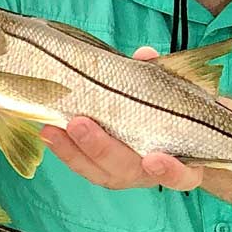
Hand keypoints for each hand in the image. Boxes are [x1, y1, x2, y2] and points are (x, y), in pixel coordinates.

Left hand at [40, 47, 204, 191]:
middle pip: (127, 170)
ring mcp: (126, 175)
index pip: (181, 176)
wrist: (177, 132)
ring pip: (99, 172)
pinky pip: (83, 167)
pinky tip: (49, 134)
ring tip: (52, 128)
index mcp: (181, 162)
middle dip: (100, 148)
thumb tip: (144, 55)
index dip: (170, 171)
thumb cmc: (178, 114)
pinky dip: (66, 152)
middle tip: (79, 123)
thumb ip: (161, 78)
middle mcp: (152, 173)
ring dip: (73, 151)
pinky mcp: (103, 172)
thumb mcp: (175, 96)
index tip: (154, 159)